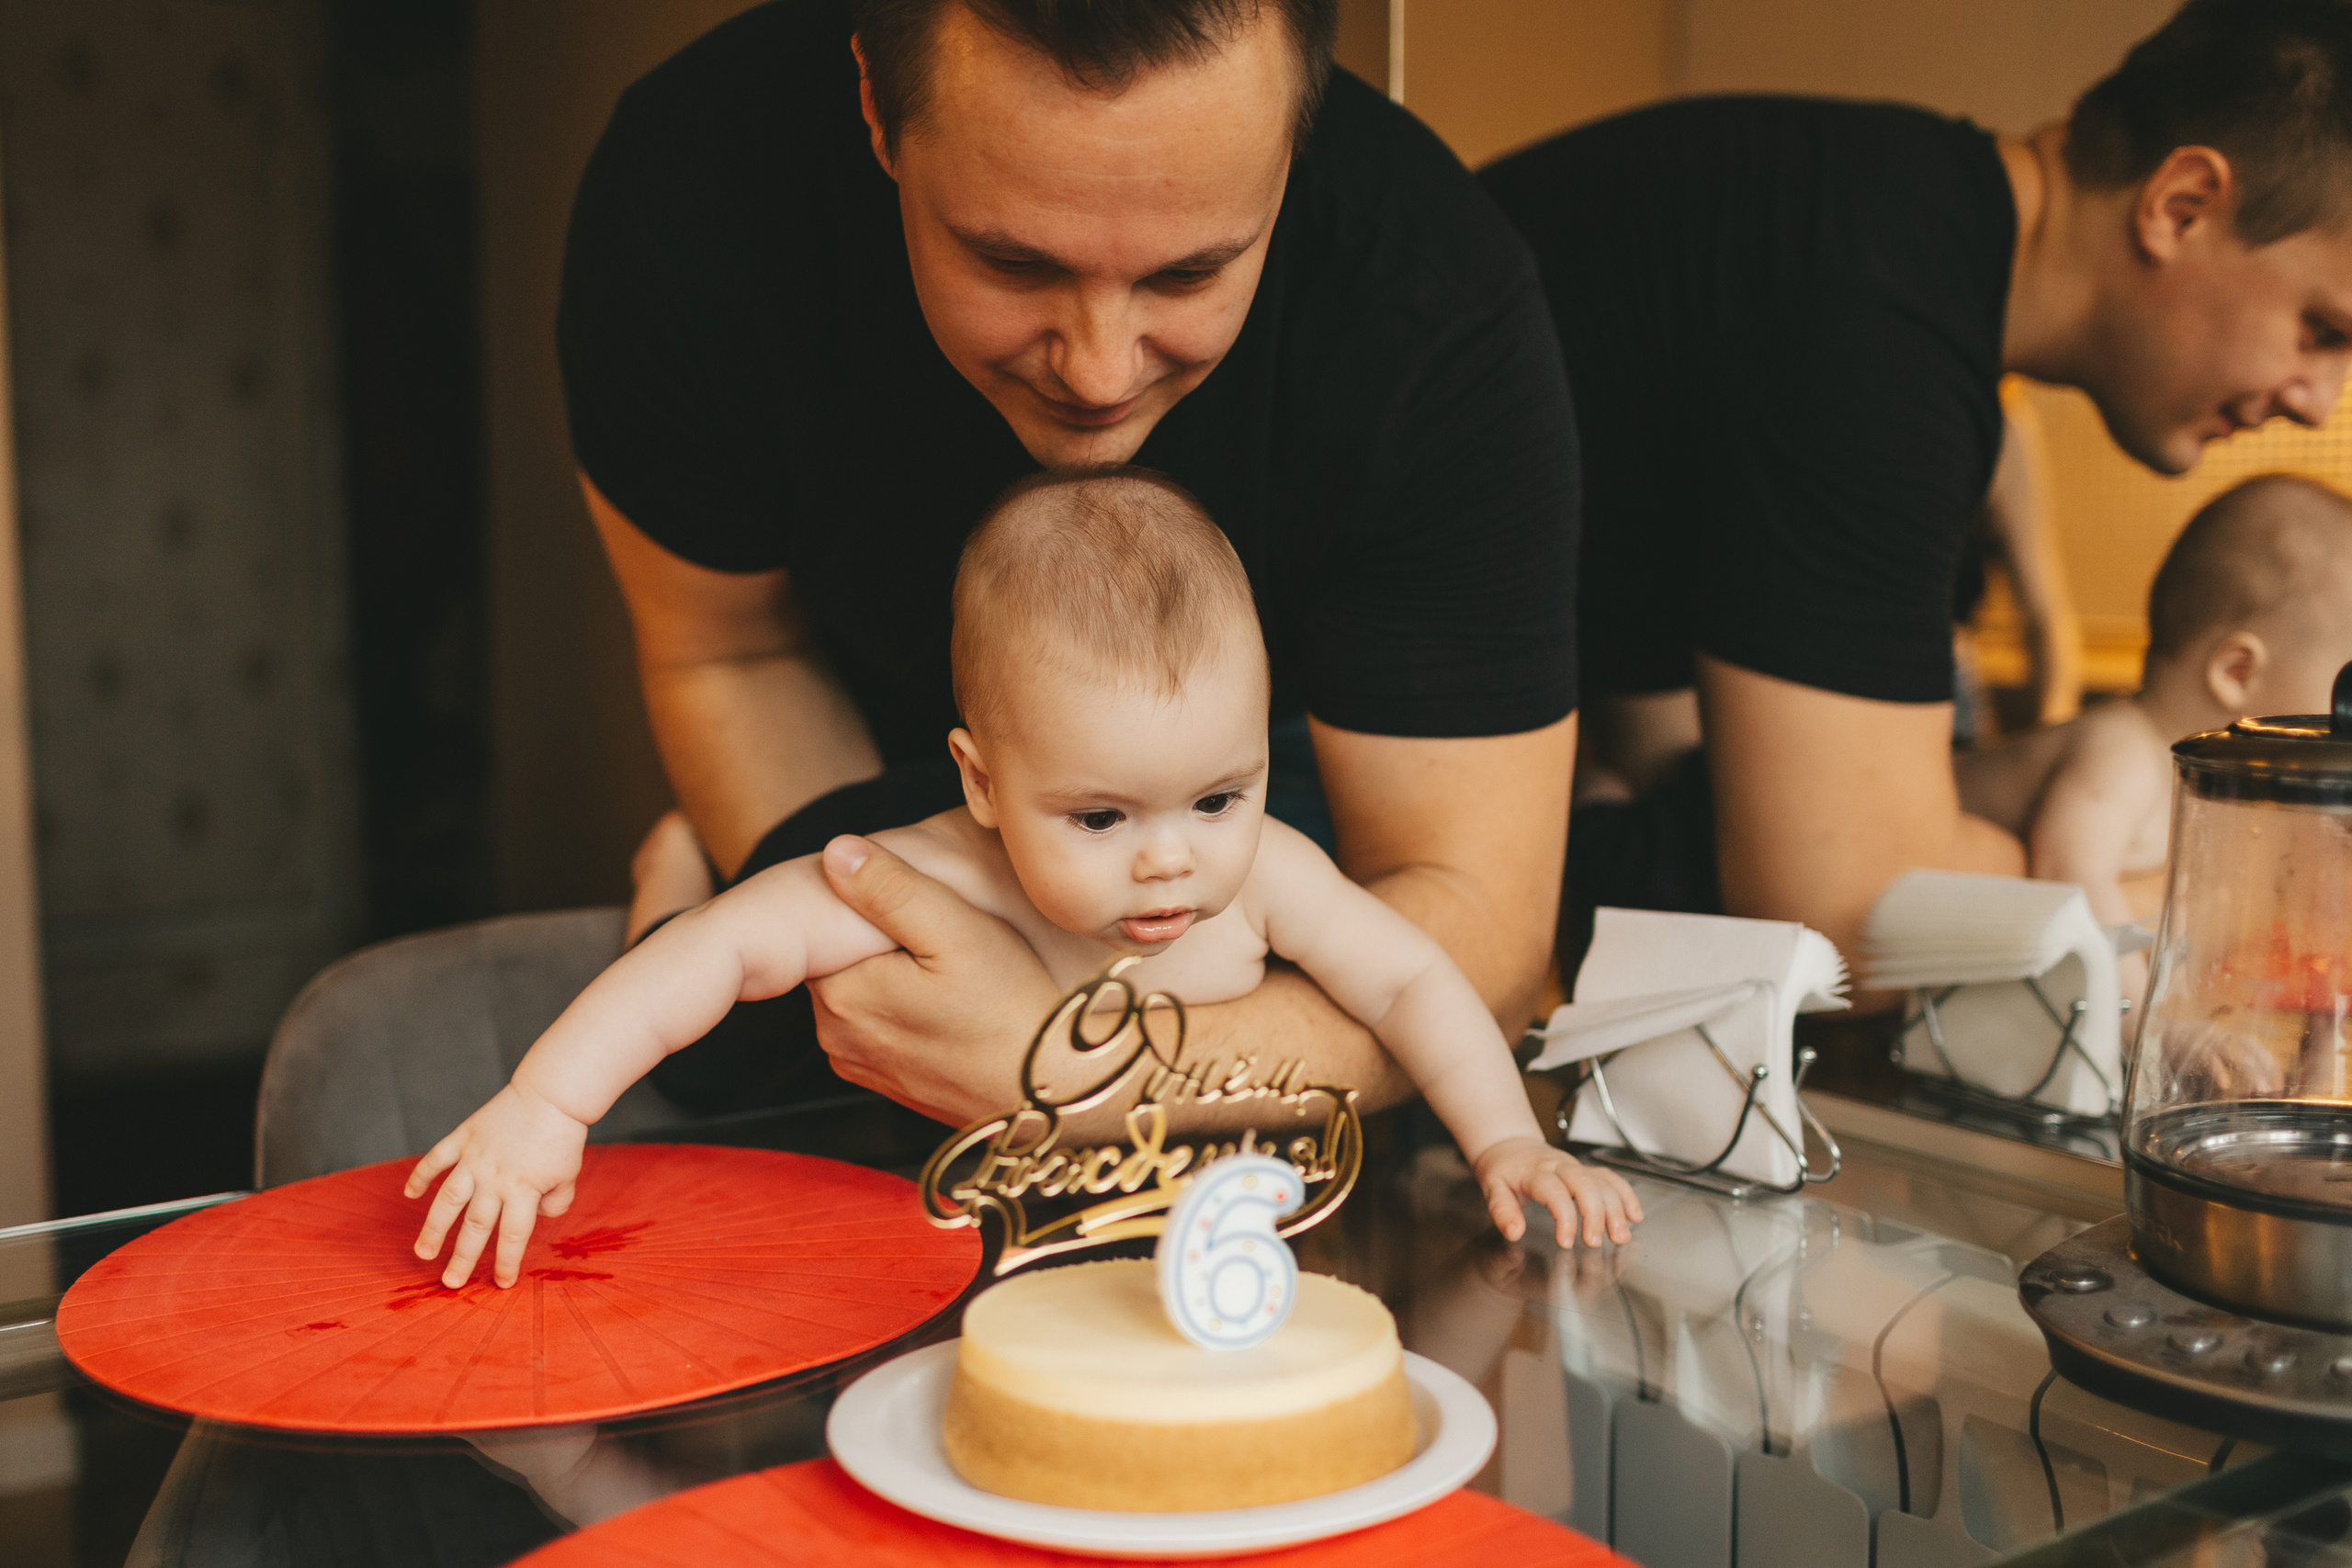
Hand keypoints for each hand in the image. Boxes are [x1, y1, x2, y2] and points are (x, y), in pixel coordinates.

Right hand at [405, 1083, 588, 1287]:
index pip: (513, 1236)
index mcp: (524, 1190)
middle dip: (463, 1258)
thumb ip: (554, 1202)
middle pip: (476, 1226)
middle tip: (450, 1283)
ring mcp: (475, 1158)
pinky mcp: (464, 1137)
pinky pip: (437, 1158)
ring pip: (448, 1200)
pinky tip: (409, 1194)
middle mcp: (495, 1178)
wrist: (551, 1094)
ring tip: (422, 1252)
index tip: (501, 1283)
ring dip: (433, 1228)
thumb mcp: (568, 1175)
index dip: (507, 1262)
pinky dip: (421, 1175)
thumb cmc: (563, 1137)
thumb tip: (537, 1215)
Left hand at [806, 836, 1060, 1124]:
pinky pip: (882, 1022)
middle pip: (841, 957)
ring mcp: (862, 1063)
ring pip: (863, 988)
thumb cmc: (1013, 1011)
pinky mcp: (889, 1079)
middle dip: (879, 936)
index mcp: (842, 994)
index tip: (916, 902)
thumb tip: (836, 852)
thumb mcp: (958, 931)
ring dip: (894, 970)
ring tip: (952, 967)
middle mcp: (837, 1035)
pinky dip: (907, 1005)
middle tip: (943, 931)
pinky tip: (952, 1002)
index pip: (821, 926)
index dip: (864, 901)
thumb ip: (892, 889)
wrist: (1054, 1091)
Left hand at [1473, 1137, 1641, 1248]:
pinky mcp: (1586, 1170)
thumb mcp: (1492, 1189)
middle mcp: (1560, 1166)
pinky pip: (1611, 1178)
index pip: (1555, 1192)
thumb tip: (1514, 1232)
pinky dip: (1626, 1195)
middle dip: (1595, 1214)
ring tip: (1620, 1236)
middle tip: (1595, 1241)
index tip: (1566, 1242)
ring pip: (1603, 1182)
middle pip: (1585, 1185)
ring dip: (1616, 1208)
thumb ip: (1502, 1211)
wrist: (1509, 1145)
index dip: (1564, 1217)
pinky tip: (1634, 1215)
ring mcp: (1576, 1167)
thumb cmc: (1502, 1169)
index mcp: (1536, 1171)